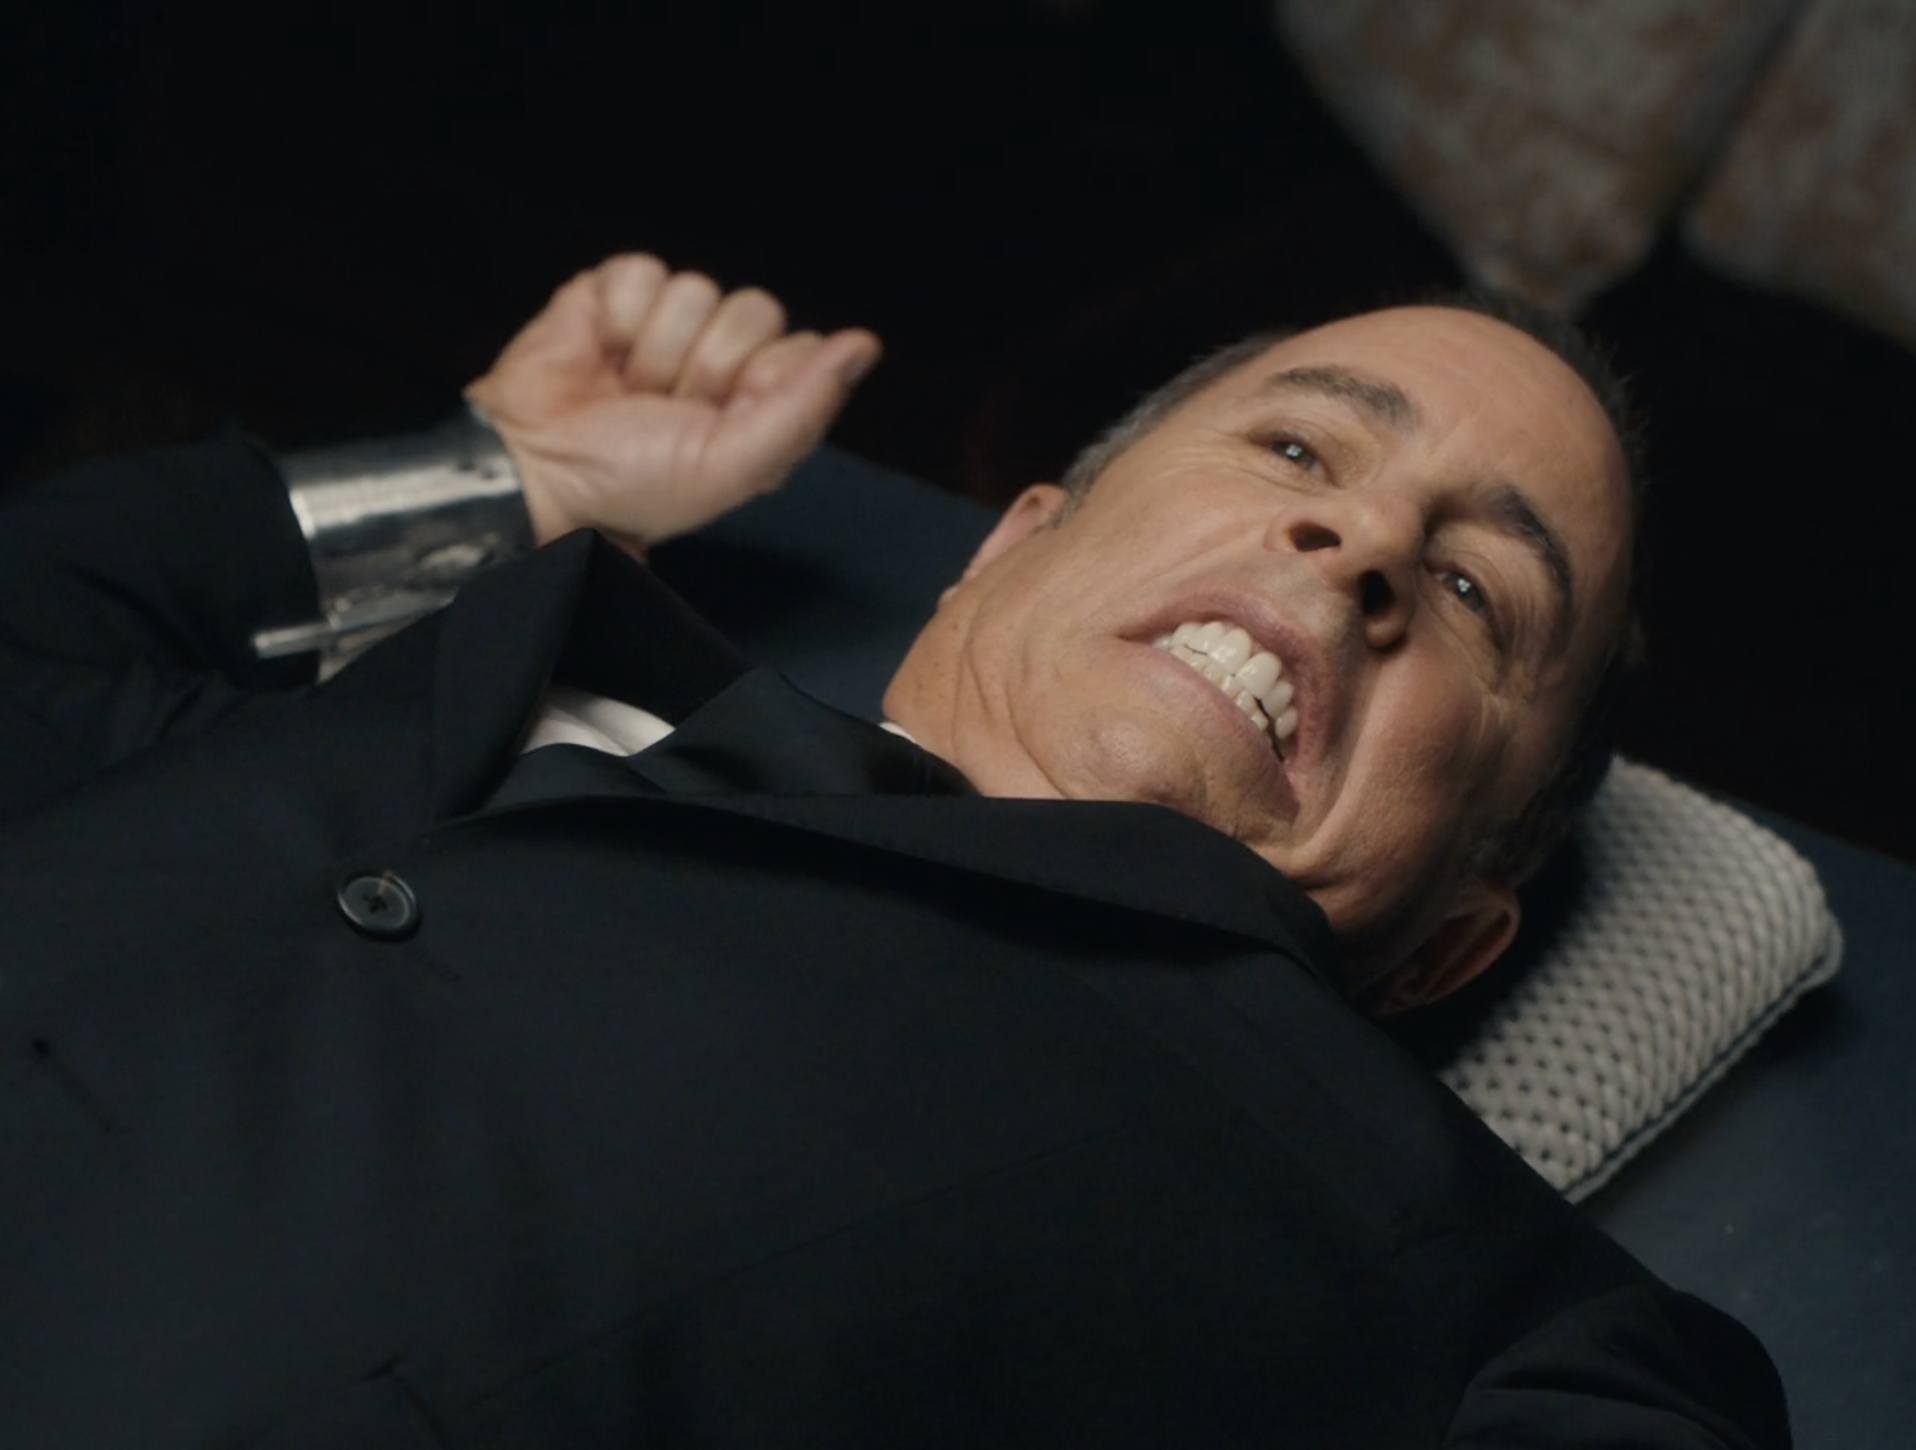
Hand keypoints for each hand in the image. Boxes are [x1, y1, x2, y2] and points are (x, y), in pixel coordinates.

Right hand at [465, 254, 880, 551]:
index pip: (801, 348)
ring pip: (698, 290)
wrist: (538, 469)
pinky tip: (600, 355)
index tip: (721, 419)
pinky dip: (619, 319)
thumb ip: (805, 403)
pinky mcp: (617, 291)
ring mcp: (668, 320)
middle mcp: (720, 355)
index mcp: (759, 398)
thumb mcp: (734, 462)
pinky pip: (645, 272)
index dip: (763, 380)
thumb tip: (865, 344)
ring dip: (657, 351)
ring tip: (626, 390)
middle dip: (707, 367)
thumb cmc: (633, 484)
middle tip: (666, 410)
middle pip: (755, 310)